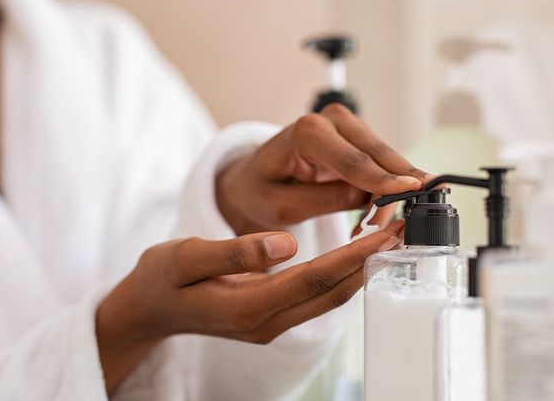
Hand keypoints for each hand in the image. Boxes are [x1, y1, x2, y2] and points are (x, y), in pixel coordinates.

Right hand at [95, 219, 403, 392]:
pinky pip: (317, 296)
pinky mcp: (273, 317)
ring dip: (362, 268)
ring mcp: (272, 324)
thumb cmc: (162, 279)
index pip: (313, 279)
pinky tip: (356, 252)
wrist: (149, 309)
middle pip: (331, 293)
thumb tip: (285, 243)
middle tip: (404, 228)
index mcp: (248, 307)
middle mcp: (267, 322)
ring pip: (329, 297)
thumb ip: (233, 252)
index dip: (352, 256)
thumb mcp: (183, 258)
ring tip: (390, 235)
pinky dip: (342, 273)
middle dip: (371, 261)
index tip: (386, 231)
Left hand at [217, 104, 433, 234]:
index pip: (352, 160)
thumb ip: (325, 201)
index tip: (412, 190)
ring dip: (388, 195)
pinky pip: (382, 166)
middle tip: (409, 222)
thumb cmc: (260, 191)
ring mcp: (347, 126)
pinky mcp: (358, 140)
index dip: (383, 179)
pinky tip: (371, 215)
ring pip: (386, 161)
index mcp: (306, 132)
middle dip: (396, 188)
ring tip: (370, 228)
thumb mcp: (283, 206)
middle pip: (378, 155)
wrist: (252, 180)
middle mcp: (331, 120)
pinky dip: (383, 191)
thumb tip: (369, 198)